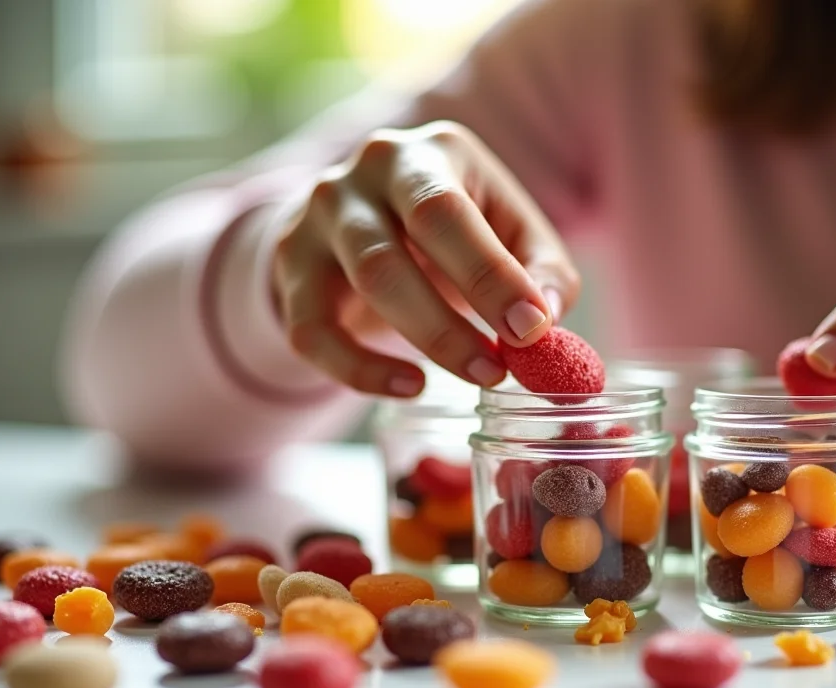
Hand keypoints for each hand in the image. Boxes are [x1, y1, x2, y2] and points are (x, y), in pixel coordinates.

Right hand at [271, 121, 578, 396]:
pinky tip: (409, 386)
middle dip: (453, 315)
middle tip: (499, 368)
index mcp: (431, 152)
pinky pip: (313, 330)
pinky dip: (359, 369)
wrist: (365, 219)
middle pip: (399, 243)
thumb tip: (544, 321)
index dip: (490, 275)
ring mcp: (321, 214)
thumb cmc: (456, 231)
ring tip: (476, 376)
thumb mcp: (509, 232)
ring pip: (367, 281)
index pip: (450, 211)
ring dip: (426, 338)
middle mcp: (368, 171)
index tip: (529, 330)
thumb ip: (541, 271)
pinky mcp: (290, 265)